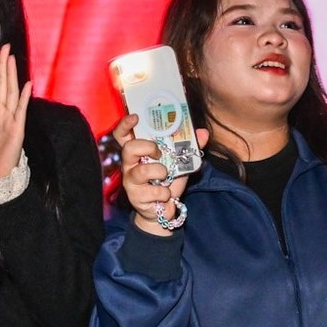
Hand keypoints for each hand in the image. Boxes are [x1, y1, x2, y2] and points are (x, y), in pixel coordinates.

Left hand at [0, 44, 29, 183]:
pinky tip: (26, 84)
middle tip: (4, 47)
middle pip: (1, 84)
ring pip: (10, 92)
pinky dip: (24, 97)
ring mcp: (10, 119)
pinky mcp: (17, 128)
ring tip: (11, 59)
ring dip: (11, 75)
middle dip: (1, 66)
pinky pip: (21, 110)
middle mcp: (0, 112)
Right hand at [112, 115, 203, 237]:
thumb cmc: (167, 181)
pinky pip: (153, 191)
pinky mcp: (136, 197)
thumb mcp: (180, 162)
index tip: (136, 117)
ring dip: (160, 172)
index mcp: (137, 152)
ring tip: (166, 176)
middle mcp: (129, 164)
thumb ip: (190, 146)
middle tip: (159, 153)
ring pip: (142, 171)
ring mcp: (130, 181)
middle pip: (129, 148)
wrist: (164, 209)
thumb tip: (203, 132)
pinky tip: (165, 195)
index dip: (125, 124)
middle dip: (148, 147)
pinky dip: (166, 193)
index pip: (122, 135)